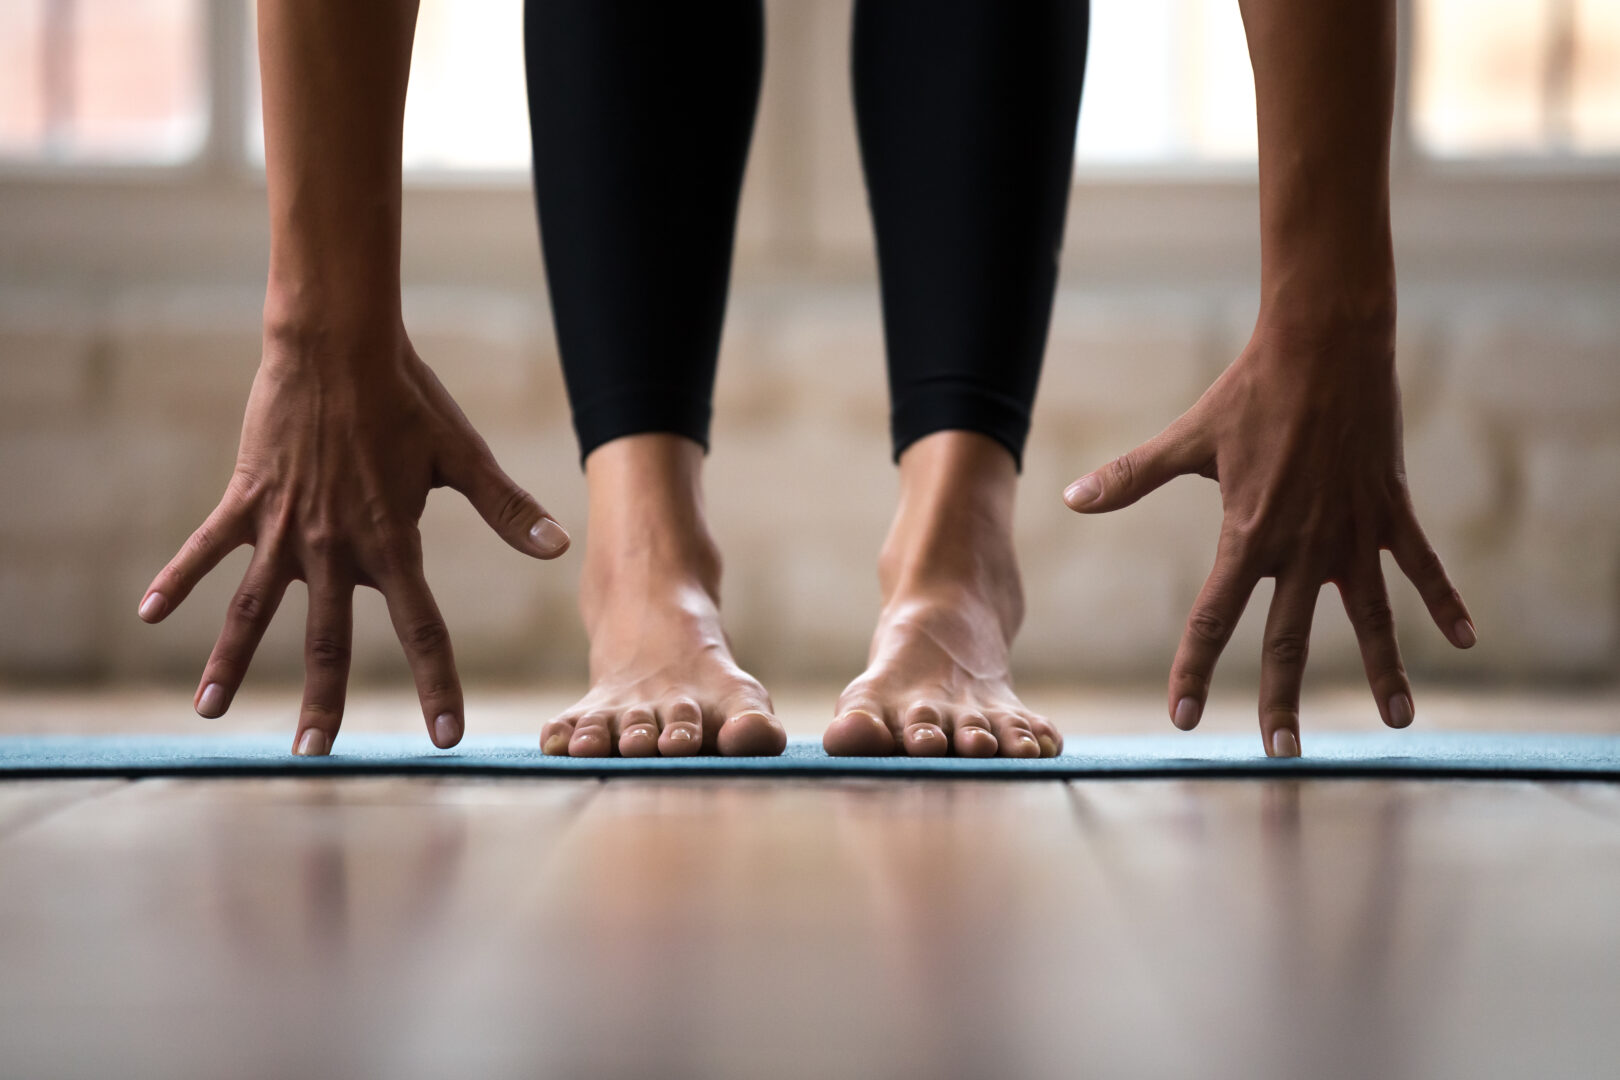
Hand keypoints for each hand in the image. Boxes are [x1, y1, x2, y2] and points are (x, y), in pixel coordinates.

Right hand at [137, 325, 569, 754]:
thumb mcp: (463, 455)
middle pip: (330, 640)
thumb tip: (559, 547)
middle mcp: (336, 547)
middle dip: (323, 700)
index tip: (445, 737)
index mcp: (394, 543)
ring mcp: (284, 527)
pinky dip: (179, 578)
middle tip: (312, 754)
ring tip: (209, 711)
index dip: (438, 685)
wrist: (339, 343)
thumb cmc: (408, 397)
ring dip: (232, 661)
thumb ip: (508, 507)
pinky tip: (149, 614)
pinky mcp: (247, 499)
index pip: (424, 630)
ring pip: (254, 609)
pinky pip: (206, 548)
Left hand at [1063, 320, 1474, 756]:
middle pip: (1288, 639)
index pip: (1212, 619)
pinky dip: (1443, 601)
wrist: (1325, 343)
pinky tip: (1464, 640)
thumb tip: (1071, 499)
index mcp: (1247, 534)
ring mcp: (1354, 532)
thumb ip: (1131, 477)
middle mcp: (1303, 545)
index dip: (1195, 670)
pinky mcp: (1391, 510)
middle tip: (1280, 753)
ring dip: (1382, 670)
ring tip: (1397, 722)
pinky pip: (1422, 567)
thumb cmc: (1250, 390)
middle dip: (1281, 699)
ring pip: (1369, 618)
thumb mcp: (1187, 438)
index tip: (1184, 719)